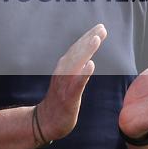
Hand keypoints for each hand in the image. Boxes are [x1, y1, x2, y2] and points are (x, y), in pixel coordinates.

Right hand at [36, 23, 106, 140]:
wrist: (46, 121)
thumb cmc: (60, 100)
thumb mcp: (67, 80)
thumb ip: (75, 69)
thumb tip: (88, 58)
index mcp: (64, 68)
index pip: (77, 49)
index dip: (88, 37)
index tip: (100, 27)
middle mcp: (63, 72)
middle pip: (77, 52)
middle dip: (89, 39)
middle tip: (101, 27)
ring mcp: (64, 84)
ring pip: (75, 64)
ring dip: (85, 51)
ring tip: (96, 39)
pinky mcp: (68, 98)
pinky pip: (76, 84)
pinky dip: (83, 74)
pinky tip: (91, 65)